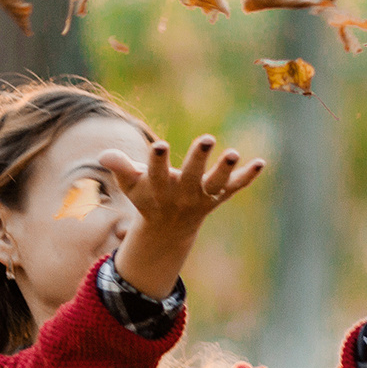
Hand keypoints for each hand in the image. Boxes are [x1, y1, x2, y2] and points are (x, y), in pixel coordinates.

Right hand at [106, 135, 265, 298]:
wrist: (168, 228)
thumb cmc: (146, 196)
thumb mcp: (130, 184)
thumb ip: (120, 168)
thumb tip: (105, 156)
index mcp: (158, 189)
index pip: (156, 174)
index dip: (157, 161)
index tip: (160, 145)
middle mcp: (182, 194)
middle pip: (191, 176)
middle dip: (198, 159)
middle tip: (207, 139)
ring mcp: (202, 197)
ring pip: (215, 183)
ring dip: (225, 168)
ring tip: (234, 152)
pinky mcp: (217, 196)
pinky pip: (234, 187)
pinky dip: (247, 177)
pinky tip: (261, 163)